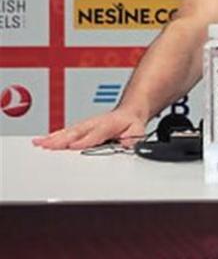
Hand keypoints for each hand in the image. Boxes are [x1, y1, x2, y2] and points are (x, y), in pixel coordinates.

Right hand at [33, 108, 147, 149]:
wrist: (129, 112)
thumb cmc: (131, 123)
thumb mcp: (138, 130)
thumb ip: (133, 138)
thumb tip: (127, 144)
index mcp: (108, 124)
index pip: (94, 135)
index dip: (84, 141)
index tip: (73, 146)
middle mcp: (94, 124)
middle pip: (75, 132)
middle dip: (61, 139)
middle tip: (47, 145)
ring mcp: (85, 125)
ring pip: (67, 132)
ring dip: (53, 138)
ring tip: (39, 143)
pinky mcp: (80, 128)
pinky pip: (65, 132)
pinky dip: (53, 136)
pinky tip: (43, 141)